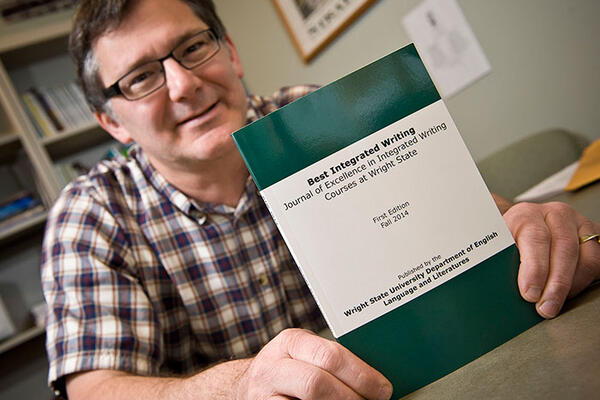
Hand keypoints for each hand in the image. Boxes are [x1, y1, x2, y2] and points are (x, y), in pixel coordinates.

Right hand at [235, 328, 392, 399]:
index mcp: (291, 342)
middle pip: (316, 383)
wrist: (244, 387)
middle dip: (351, 397)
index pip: (330, 356)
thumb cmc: (287, 371)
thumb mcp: (305, 355)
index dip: (361, 375)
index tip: (383, 389)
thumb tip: (375, 379)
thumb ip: (332, 361)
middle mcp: (273, 367)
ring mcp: (263, 395)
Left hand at [503, 201, 599, 317]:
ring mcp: (577, 224)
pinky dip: (585, 281)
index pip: (535, 238)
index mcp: (527, 214)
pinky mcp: (594, 236)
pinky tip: (570, 293)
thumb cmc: (510, 240)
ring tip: (556, 303)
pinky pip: (598, 261)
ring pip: (586, 257)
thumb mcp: (499, 246)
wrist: (523, 227)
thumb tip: (500, 290)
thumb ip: (501, 262)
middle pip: (564, 248)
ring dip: (573, 285)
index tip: (529, 293)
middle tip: (545, 307)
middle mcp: (555, 215)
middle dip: (556, 284)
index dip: (534, 269)